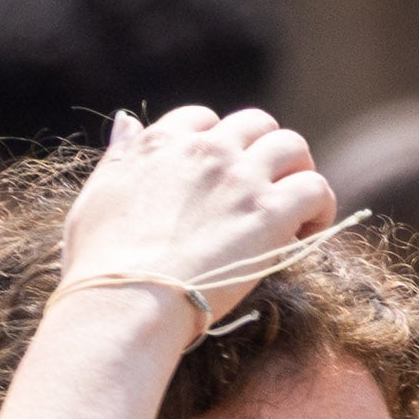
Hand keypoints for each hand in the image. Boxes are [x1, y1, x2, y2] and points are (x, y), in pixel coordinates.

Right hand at [60, 105, 333, 332]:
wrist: (128, 299)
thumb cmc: (103, 263)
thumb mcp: (98, 195)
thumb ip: (120, 156)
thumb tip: (126, 122)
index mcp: (161, 143)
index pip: (203, 119)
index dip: (220, 144)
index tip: (225, 175)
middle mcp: (205, 150)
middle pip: (256, 125)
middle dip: (266, 152)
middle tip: (269, 189)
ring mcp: (240, 178)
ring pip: (292, 147)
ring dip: (298, 172)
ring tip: (296, 208)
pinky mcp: (270, 212)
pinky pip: (315, 189)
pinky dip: (320, 205)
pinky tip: (308, 230)